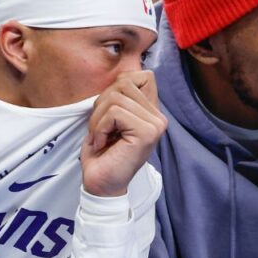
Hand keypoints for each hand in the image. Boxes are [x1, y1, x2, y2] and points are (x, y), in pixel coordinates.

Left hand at [82, 71, 167, 197]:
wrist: (100, 184)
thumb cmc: (102, 152)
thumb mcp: (108, 117)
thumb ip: (119, 95)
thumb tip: (124, 73)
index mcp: (152, 112)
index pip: (142, 75)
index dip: (118, 86)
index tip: (108, 114)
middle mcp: (159, 117)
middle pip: (124, 83)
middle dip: (101, 105)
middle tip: (100, 129)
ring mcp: (156, 125)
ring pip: (116, 98)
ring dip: (98, 119)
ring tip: (100, 138)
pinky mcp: (147, 133)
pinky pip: (115, 113)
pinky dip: (100, 127)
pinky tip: (103, 143)